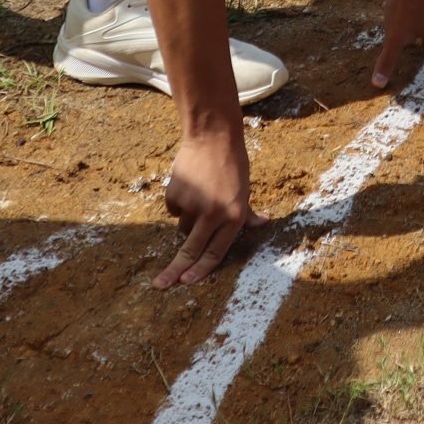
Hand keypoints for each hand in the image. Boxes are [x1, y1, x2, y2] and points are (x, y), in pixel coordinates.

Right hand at [156, 127, 262, 288]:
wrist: (213, 138)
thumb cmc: (233, 164)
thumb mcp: (245, 190)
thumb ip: (248, 213)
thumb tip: (263, 223)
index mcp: (233, 217)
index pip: (215, 253)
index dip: (200, 270)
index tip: (186, 282)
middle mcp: (213, 215)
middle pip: (190, 251)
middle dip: (175, 271)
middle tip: (160, 285)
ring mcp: (193, 205)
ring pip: (183, 227)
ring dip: (188, 220)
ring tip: (200, 196)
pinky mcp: (175, 194)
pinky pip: (173, 208)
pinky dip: (179, 202)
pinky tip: (189, 185)